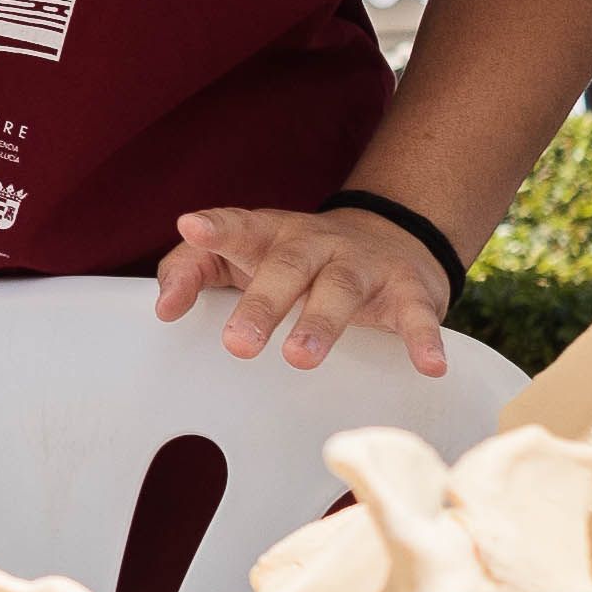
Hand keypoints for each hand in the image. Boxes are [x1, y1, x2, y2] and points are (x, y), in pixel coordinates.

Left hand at [156, 201, 452, 375]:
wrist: (390, 237)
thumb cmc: (295, 258)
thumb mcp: (241, 256)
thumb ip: (190, 270)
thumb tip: (162, 308)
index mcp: (269, 235)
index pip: (238, 226)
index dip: (215, 228)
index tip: (191, 226)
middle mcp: (315, 244)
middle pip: (286, 266)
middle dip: (262, 303)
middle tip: (238, 343)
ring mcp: (362, 265)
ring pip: (341, 289)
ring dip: (322, 323)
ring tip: (301, 357)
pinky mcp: (408, 290)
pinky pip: (416, 314)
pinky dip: (423, 339)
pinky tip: (428, 365)